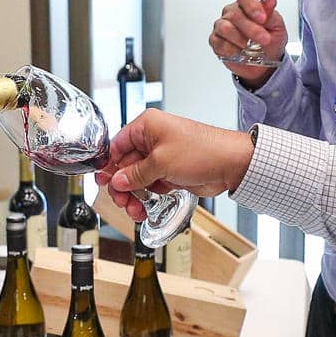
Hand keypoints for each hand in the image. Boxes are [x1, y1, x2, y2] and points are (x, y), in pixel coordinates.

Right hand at [93, 109, 254, 218]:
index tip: (104, 183)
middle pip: (125, 165)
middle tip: (121, 200)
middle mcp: (153, 139)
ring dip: (134, 195)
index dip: (109, 166)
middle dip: (122, 185)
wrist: (231, 164)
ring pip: (137, 178)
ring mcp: (162, 157)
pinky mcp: (171, 171)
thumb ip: (136, 174)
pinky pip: (151, 185)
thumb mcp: (161, 162)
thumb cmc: (203, 151)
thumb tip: (118, 181)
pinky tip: (144, 209)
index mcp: (147, 126)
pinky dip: (146, 197)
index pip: (117, 145)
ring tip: (134, 209)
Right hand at [208, 0, 287, 88]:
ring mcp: (222, 26)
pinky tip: (240, 53)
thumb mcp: (276, 27)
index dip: (253, 7)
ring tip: (250, 46)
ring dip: (240, 38)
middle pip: (235, 14)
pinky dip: (232, 49)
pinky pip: (220, 43)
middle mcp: (232, 13)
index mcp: (248, 5)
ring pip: (225, 28)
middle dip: (251, 28)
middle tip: (264, 39)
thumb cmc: (270, 41)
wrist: (266, 62)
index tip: (262, 19)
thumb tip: (270, 0)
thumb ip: (270, 13)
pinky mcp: (216, 41)